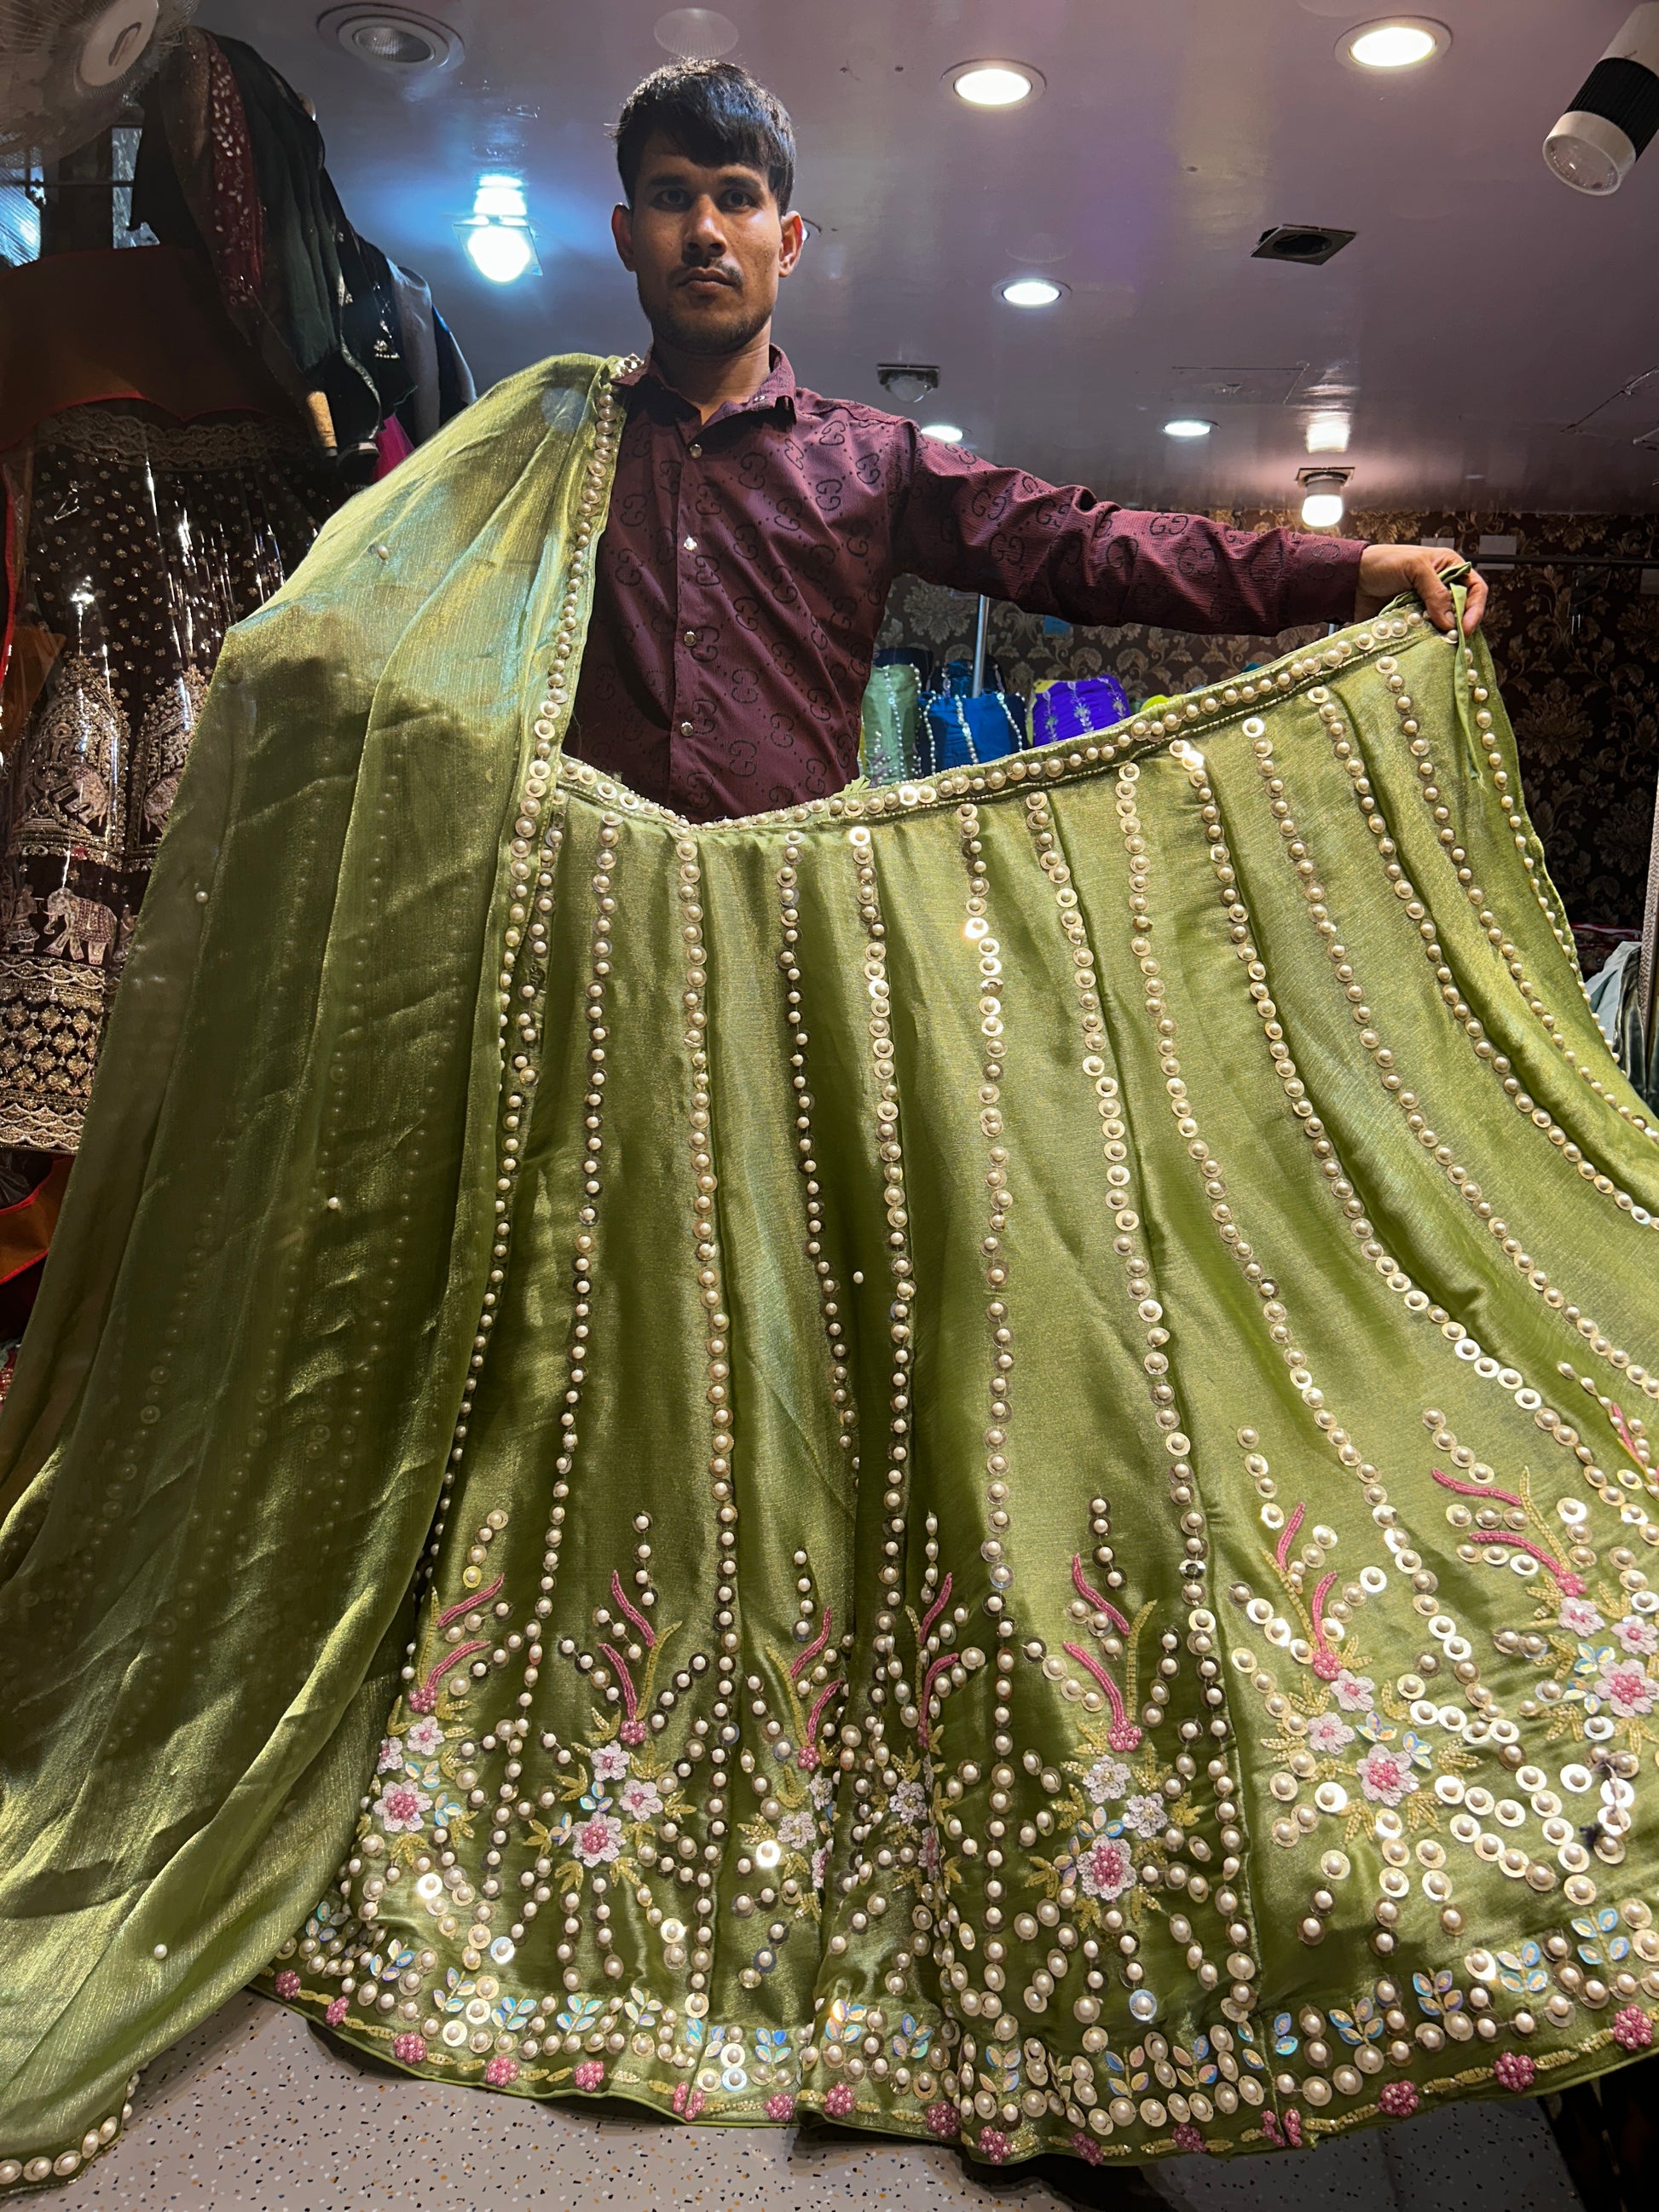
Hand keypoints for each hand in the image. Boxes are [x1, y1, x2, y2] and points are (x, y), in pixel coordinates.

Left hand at [1354, 545, 1486, 635]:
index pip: (1475, 589)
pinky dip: (1424, 642)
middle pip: (1462, 613)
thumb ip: (1435, 592)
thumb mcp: (1414, 568)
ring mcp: (1427, 608)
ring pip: (1444, 628)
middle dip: (1459, 627)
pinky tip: (1421, 647)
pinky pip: (1425, 636)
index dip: (1475, 609)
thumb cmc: (1383, 563)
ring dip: (1441, 637)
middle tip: (1453, 641)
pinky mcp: (1413, 623)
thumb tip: (1450, 622)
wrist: (1351, 580)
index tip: (1466, 627)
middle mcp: (1442, 589)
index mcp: (1449, 568)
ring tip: (1437, 646)